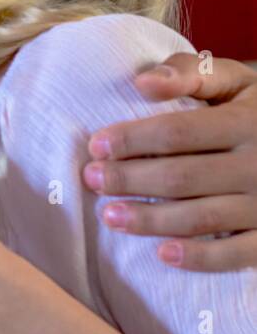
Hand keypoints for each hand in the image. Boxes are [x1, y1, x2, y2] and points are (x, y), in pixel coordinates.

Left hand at [82, 52, 256, 269]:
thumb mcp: (236, 83)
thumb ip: (192, 75)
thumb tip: (143, 82)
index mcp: (248, 122)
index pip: (178, 133)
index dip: (132, 140)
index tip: (96, 146)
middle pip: (183, 177)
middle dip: (130, 180)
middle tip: (92, 180)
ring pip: (203, 217)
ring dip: (151, 220)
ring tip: (110, 216)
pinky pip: (238, 254)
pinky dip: (201, 258)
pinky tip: (162, 254)